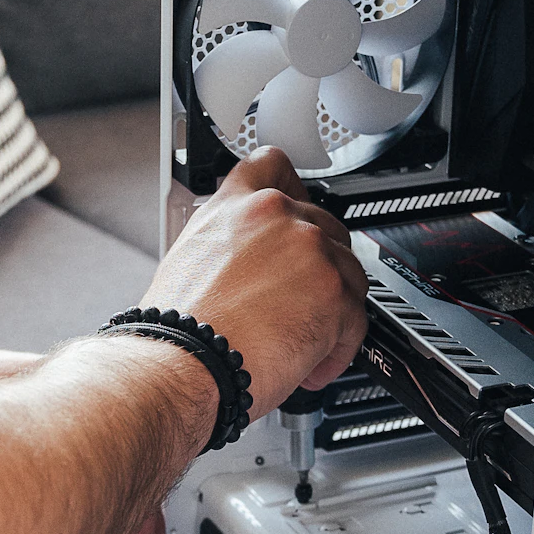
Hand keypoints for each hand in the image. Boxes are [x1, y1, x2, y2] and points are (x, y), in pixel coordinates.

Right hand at [139, 149, 368, 417]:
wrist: (182, 364)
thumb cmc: (179, 329)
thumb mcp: (188, 260)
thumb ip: (230, 244)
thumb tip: (249, 262)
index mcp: (237, 205)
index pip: (274, 165)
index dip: (293, 190)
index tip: (297, 215)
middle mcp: (277, 215)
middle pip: (326, 229)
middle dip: (318, 272)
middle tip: (297, 307)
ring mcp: (310, 249)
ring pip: (348, 275)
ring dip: (331, 313)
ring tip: (298, 345)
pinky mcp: (334, 291)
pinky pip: (355, 321)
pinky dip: (336, 350)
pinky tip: (308, 367)